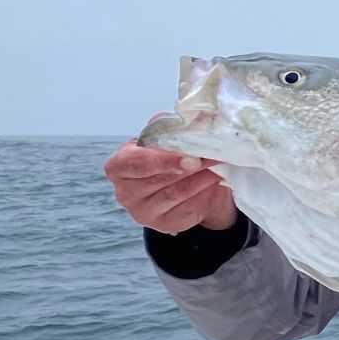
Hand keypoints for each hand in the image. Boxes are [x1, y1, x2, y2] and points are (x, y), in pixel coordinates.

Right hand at [104, 120, 237, 234]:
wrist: (179, 184)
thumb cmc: (167, 156)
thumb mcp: (164, 139)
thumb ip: (172, 128)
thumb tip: (195, 115)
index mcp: (118, 166)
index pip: (134, 163)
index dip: (162, 160)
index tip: (190, 158)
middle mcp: (125, 192)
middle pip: (160, 179)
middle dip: (190, 167)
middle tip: (214, 155)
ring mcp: (143, 212)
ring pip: (176, 194)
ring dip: (202, 178)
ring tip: (219, 165)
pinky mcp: (163, 224)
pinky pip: (187, 209)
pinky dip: (204, 194)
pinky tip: (216, 182)